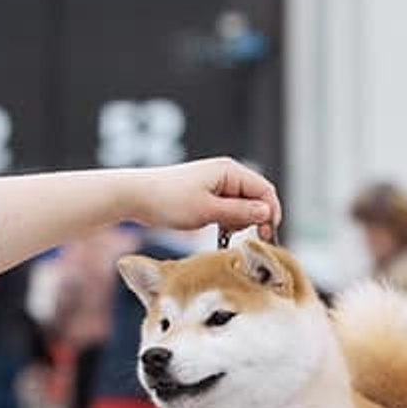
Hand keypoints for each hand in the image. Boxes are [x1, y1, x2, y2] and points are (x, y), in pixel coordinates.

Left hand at [130, 158, 280, 242]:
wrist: (136, 196)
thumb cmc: (168, 200)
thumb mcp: (207, 211)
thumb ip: (240, 212)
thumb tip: (267, 213)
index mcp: (230, 171)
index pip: (265, 190)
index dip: (270, 212)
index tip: (266, 236)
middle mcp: (226, 173)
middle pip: (256, 197)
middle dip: (254, 218)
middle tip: (243, 236)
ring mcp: (217, 183)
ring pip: (243, 205)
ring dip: (239, 221)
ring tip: (223, 232)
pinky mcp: (207, 193)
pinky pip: (228, 208)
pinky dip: (228, 220)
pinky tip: (218, 230)